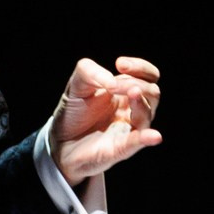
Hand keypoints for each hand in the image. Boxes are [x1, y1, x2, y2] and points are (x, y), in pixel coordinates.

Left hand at [48, 55, 161, 188]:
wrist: (59, 140)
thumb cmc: (75, 111)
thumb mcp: (77, 83)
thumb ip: (90, 71)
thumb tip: (112, 81)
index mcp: (127, 92)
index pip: (149, 76)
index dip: (141, 67)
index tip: (119, 64)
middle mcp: (133, 110)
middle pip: (153, 92)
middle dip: (133, 83)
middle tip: (112, 85)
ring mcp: (129, 129)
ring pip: (147, 114)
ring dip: (140, 102)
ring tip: (131, 92)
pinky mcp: (120, 149)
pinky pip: (137, 143)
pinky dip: (145, 138)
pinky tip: (154, 136)